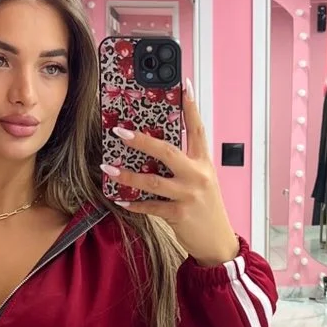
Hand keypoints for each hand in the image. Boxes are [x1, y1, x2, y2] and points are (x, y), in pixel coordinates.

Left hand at [102, 80, 240, 266]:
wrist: (218, 242)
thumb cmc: (207, 210)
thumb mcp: (203, 182)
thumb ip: (185, 166)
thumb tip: (154, 153)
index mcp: (204, 163)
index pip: (198, 129)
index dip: (191, 106)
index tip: (184, 85)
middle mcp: (197, 176)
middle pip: (167, 151)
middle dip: (141, 140)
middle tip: (120, 132)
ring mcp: (188, 195)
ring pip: (153, 181)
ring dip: (127, 174)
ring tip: (108, 168)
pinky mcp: (179, 215)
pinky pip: (150, 206)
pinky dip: (133, 203)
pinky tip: (119, 198)